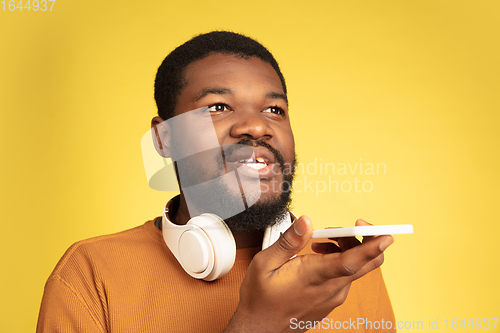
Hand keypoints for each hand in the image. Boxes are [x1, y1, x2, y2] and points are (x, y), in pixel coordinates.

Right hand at [224, 217, 392, 332]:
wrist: (260, 328)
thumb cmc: (260, 298)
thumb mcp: (265, 263)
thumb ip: (288, 241)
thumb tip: (306, 222)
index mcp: (314, 277)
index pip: (351, 262)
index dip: (371, 247)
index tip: (386, 236)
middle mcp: (331, 288)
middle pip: (364, 262)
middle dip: (361, 238)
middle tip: (338, 228)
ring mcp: (335, 296)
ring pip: (356, 267)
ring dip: (345, 248)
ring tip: (318, 242)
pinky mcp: (333, 299)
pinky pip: (347, 275)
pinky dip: (340, 260)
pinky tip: (318, 256)